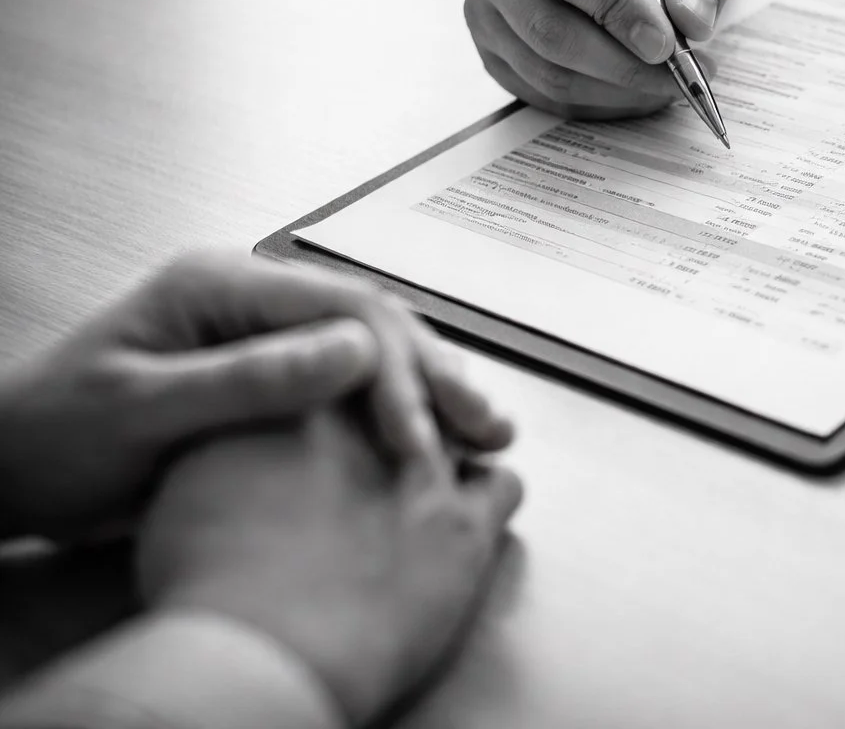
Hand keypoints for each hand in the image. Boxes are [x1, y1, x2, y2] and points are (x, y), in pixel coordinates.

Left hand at [0, 252, 511, 540]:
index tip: (426, 433)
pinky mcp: (265, 375)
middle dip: (436, 373)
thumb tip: (357, 351)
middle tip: (489, 427)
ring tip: (484, 434)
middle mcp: (252, 297)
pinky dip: (396, 411)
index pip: (344, 305)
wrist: (5, 468)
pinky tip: (431, 441)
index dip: (399, 367)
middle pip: (371, 320)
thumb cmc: (54, 435)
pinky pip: (347, 382)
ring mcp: (262, 334)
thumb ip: (248, 378)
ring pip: (372, 348)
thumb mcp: (143, 408)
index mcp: (222, 283)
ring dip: (429, 390)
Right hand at [137, 408, 521, 726]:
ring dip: (450, 437)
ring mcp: (426, 466)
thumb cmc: (207, 585)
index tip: (337, 397)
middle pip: (402, 383)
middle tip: (389, 425)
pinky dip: (489, 491)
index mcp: (296, 398)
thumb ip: (223, 446)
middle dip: (400, 399)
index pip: (337, 356)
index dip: (339, 376)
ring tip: (426, 465)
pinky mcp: (467, 522)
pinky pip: (502, 483)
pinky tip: (471, 507)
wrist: (262, 648)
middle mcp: (369, 421)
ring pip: (459, 422)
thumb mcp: (182, 491)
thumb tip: (234, 448)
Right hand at [458, 0, 735, 118]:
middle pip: (546, 26)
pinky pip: (544, 94)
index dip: (613, 7)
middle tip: (678, 75)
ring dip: (615, 89)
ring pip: (546, 70)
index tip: (664, 41)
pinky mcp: (493, 52)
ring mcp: (482, 8)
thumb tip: (694, 20)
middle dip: (620, 62)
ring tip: (667, 82)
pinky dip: (599, 101)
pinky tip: (635, 89)